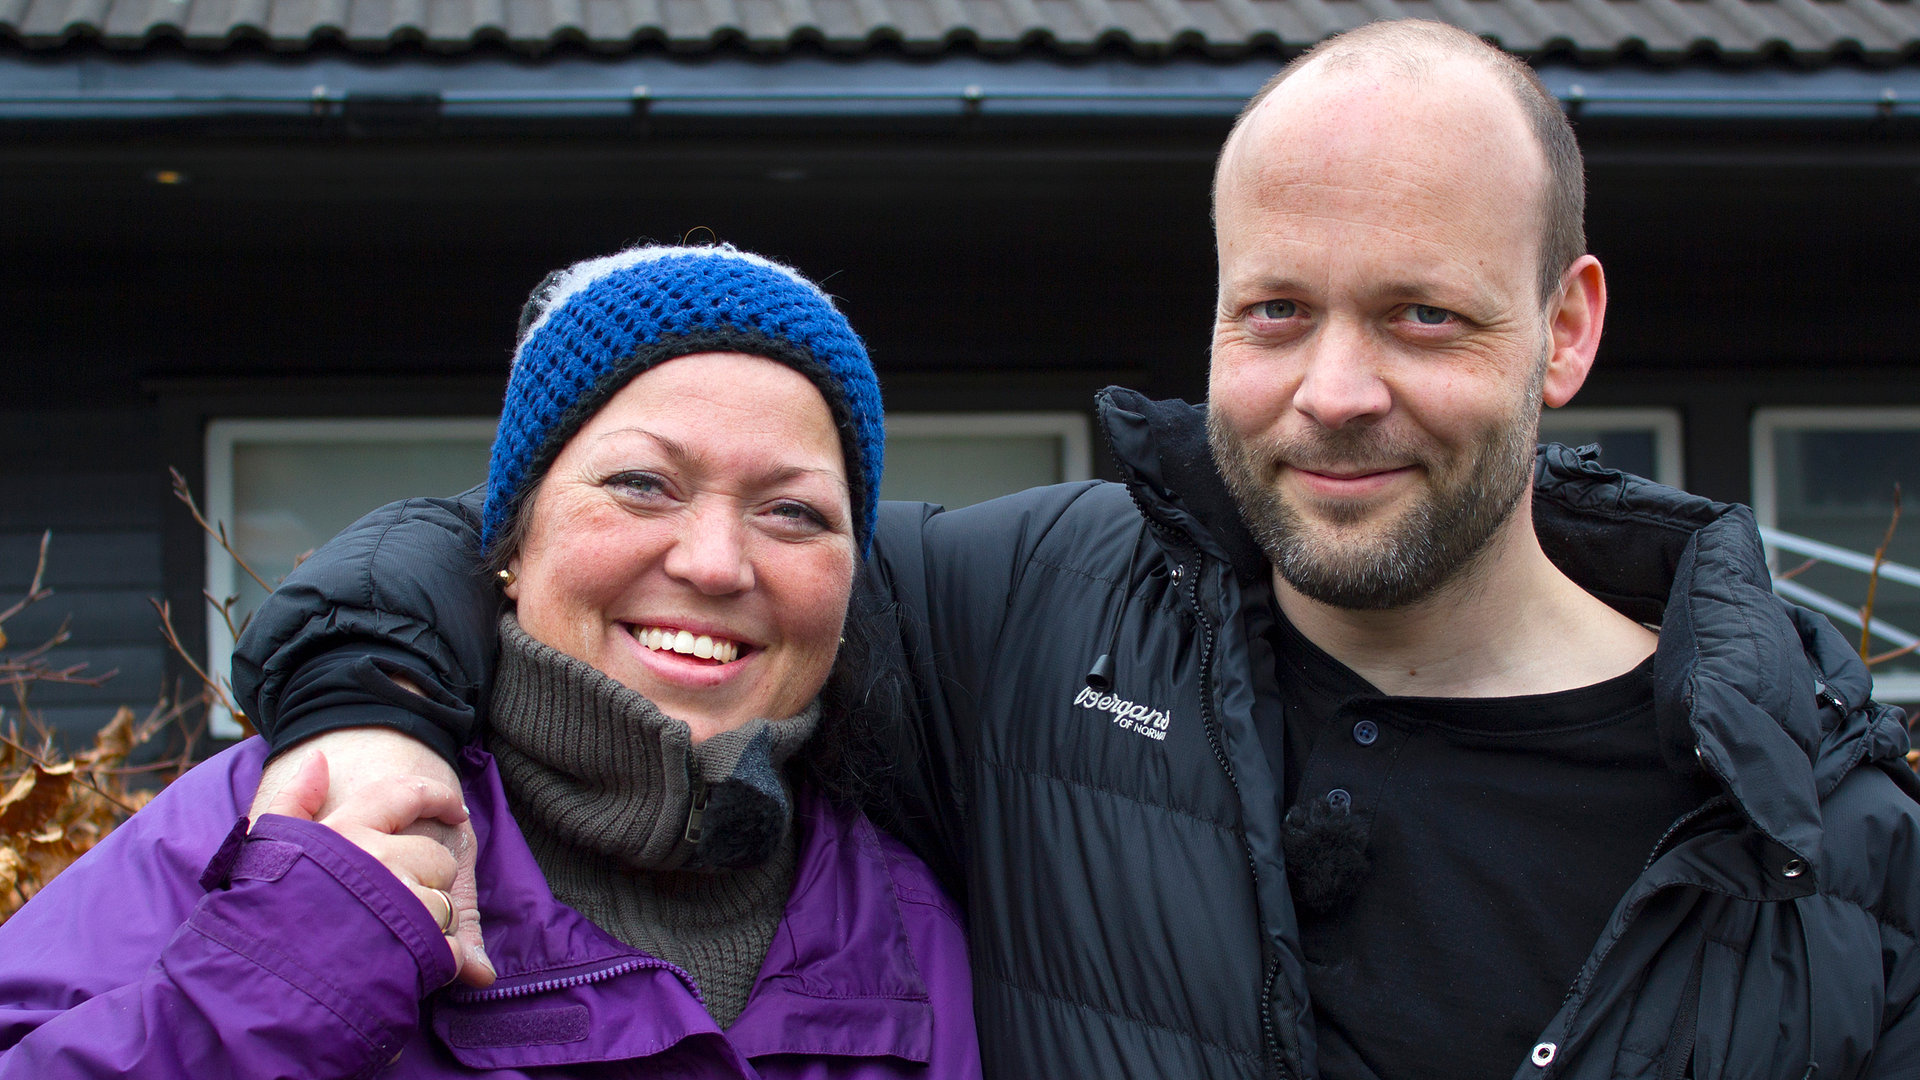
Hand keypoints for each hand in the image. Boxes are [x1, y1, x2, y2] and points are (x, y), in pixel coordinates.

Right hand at [252, 727, 494, 986]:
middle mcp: (378, 860)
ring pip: (444, 903)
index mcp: (346, 832)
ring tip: (387, 939)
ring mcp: (401, 903)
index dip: (438, 797)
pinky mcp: (417, 948)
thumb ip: (295, 802)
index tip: (455, 810)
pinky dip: (438, 960)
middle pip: (437, 857)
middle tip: (393, 903)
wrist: (254, 988)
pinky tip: (404, 967)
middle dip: (427, 880)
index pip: (406, 795)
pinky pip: (450, 949)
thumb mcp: (269, 851)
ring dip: (428, 923)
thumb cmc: (261, 915)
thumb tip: (318, 759)